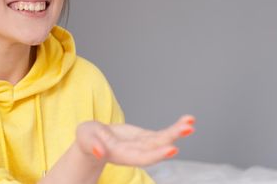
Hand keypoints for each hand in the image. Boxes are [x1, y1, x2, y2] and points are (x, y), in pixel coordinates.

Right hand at [75, 115, 195, 166]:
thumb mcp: (85, 139)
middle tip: (188, 129)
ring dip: (177, 131)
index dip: (157, 154)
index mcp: (120, 154)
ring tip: (191, 121)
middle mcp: (135, 151)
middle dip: (172, 137)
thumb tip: (99, 152)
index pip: (141, 156)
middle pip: (156, 146)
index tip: (173, 148)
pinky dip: (175, 127)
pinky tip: (188, 120)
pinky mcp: (145, 137)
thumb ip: (92, 145)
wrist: (93, 141)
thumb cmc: (88, 140)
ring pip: (163, 139)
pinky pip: (163, 133)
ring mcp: (142, 144)